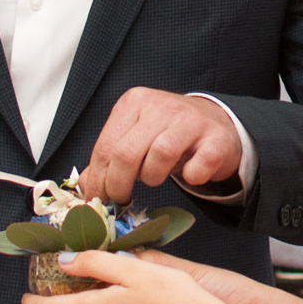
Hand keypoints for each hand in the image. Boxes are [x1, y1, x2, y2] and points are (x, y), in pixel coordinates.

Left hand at [80, 89, 241, 203]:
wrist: (216, 124)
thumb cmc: (169, 134)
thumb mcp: (135, 139)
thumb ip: (109, 159)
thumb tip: (86, 185)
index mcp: (135, 103)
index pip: (106, 146)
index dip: (98, 180)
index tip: (97, 200)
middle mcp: (161, 106)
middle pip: (127, 153)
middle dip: (118, 185)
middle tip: (121, 200)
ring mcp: (191, 120)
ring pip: (160, 155)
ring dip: (154, 177)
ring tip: (156, 177)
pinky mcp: (216, 138)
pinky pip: (199, 165)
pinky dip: (192, 176)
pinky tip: (190, 174)